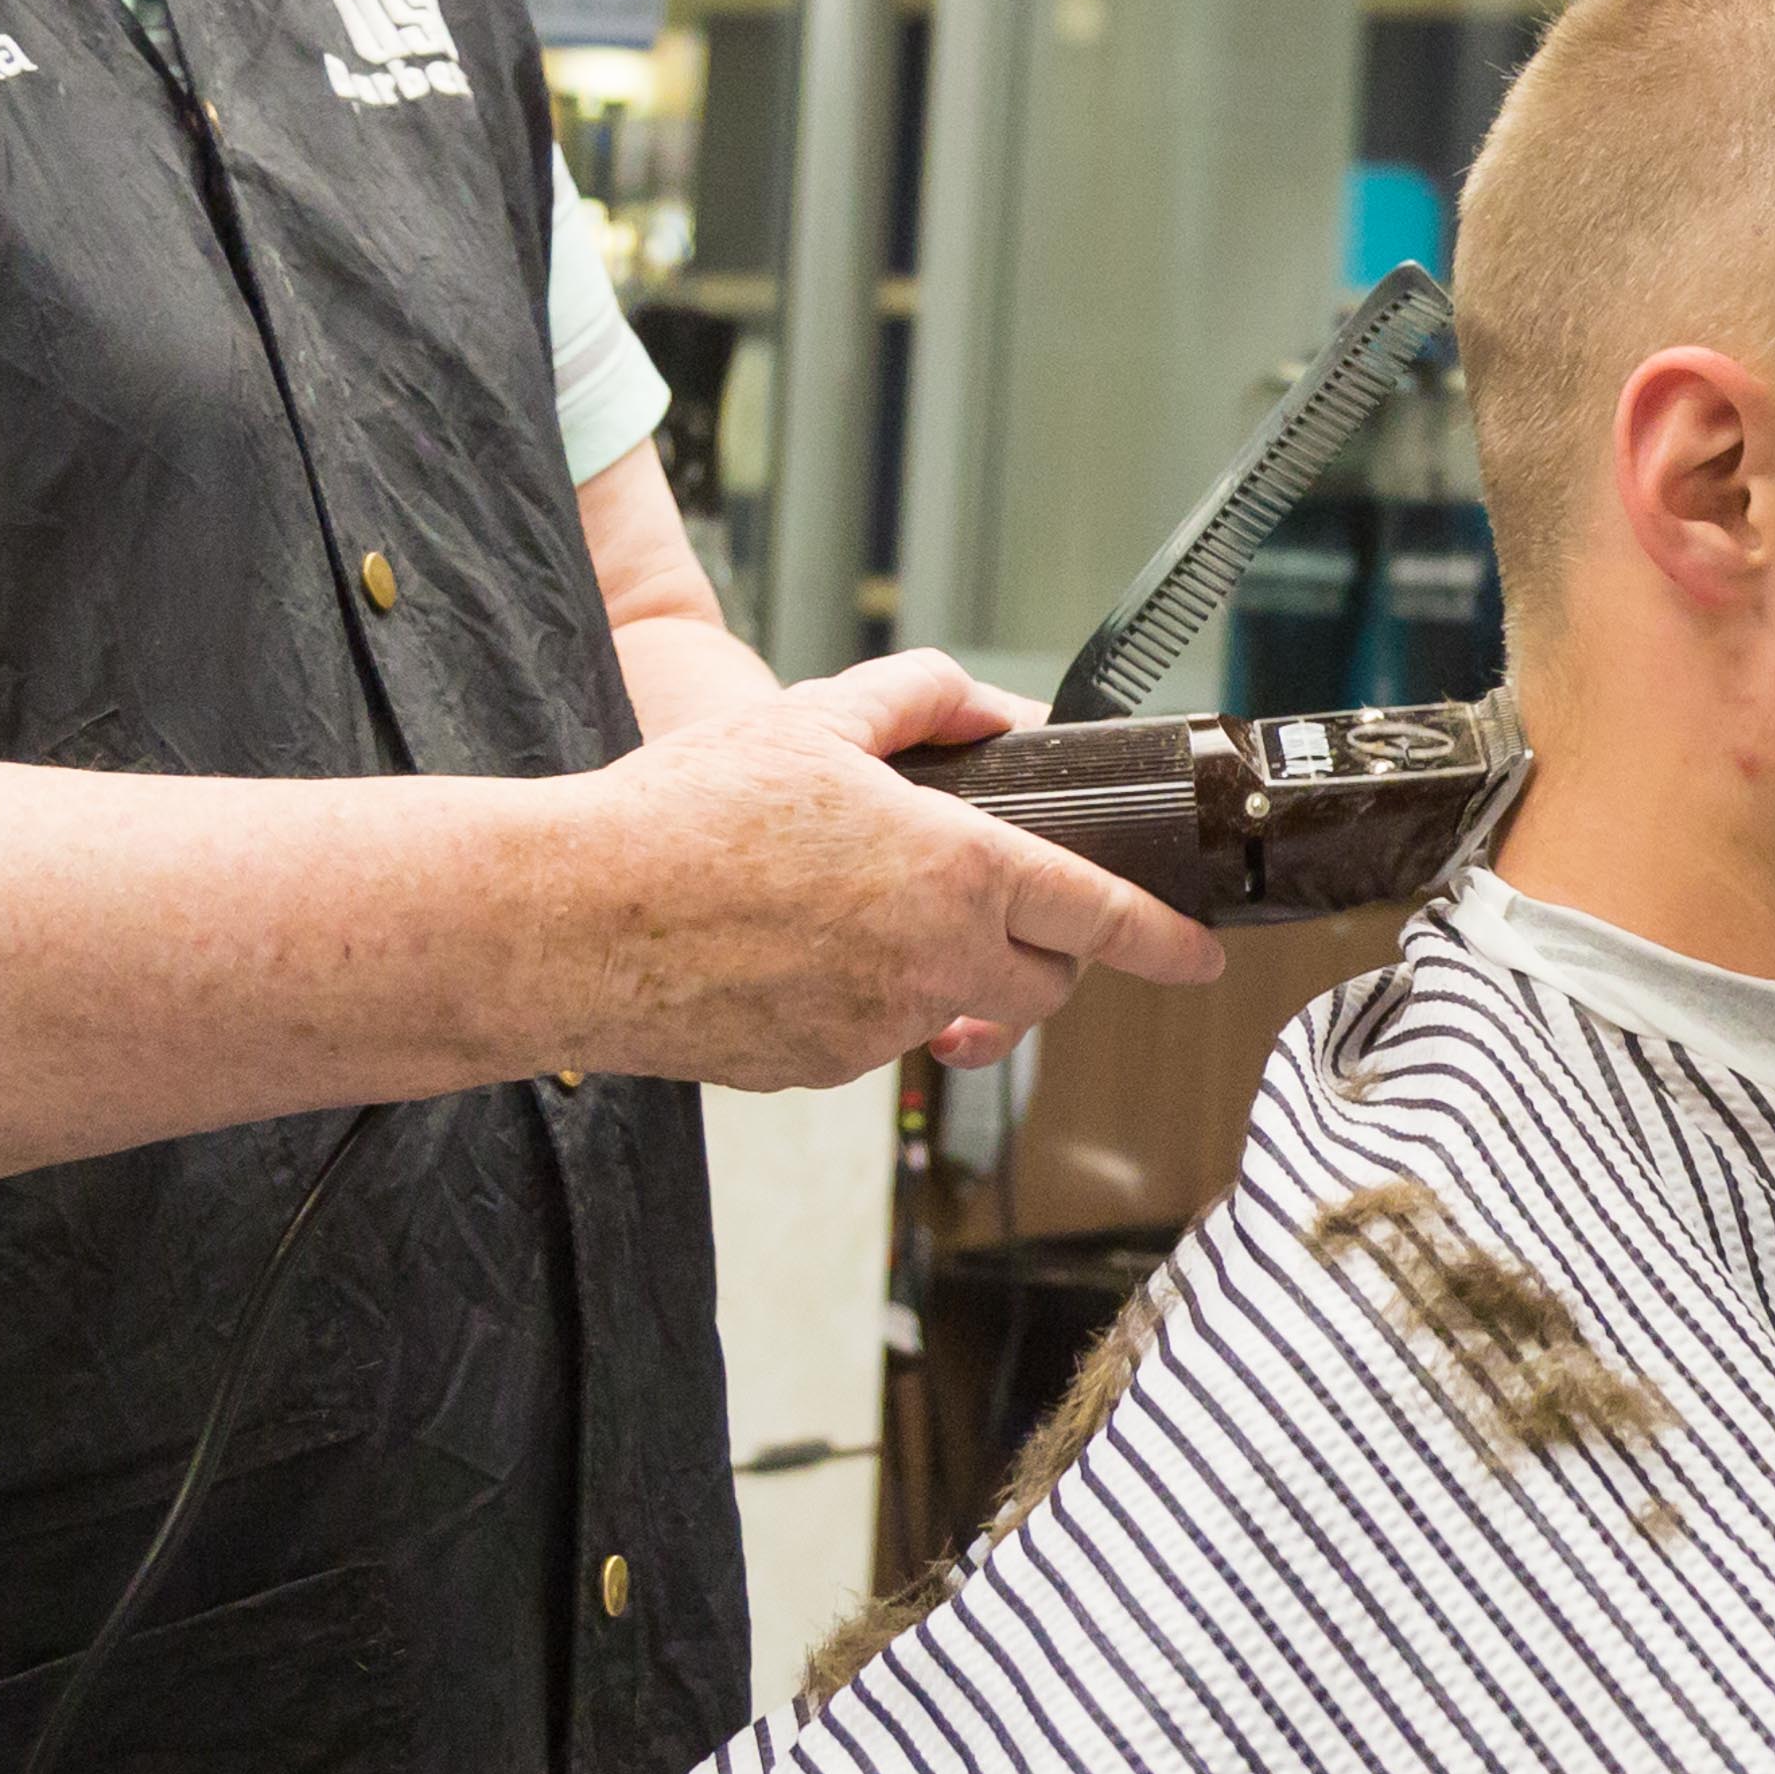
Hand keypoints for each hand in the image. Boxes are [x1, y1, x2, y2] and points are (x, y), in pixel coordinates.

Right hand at [562, 655, 1220, 1092]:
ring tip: (871, 919)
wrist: (574, 919)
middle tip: (1005, 912)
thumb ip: (925, 700)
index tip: (1200, 957)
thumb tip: (993, 711)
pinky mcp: (817, 1073)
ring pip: (955, 1016)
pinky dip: (865, 1004)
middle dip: (1046, 957)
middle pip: (1045, 987)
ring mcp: (876, 1031)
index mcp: (956, 876)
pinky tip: (798, 954)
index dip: (1164, 942)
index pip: (1099, 919)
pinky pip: (874, 1042)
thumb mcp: (819, 717)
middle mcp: (932, 966)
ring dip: (946, 978)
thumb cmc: (686, 817)